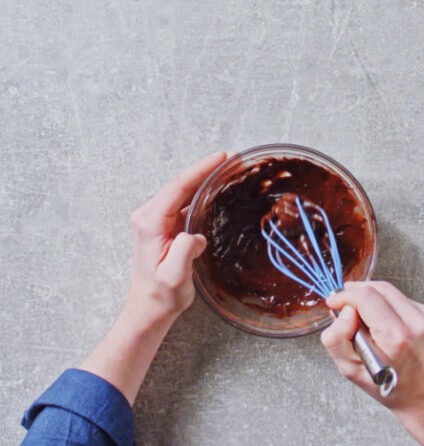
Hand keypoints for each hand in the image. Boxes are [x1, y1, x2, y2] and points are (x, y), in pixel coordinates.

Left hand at [127, 151, 227, 318]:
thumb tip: (196, 234)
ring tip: (229, 170)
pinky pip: (184, 201)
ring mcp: (156, 219)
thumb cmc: (162, 294)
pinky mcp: (164, 224)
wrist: (151, 306)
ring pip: (183, 190)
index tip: (222, 158)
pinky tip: (217, 189)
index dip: (201, 169)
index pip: (179, 186)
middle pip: (181, 183)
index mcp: (150, 222)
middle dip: (207, 168)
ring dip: (205, 178)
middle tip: (233, 159)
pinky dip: (202, 192)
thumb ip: (184, 251)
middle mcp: (149, 215)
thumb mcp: (174, 276)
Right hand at [321, 281, 423, 444]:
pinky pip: (401, 299)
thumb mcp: (352, 371)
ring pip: (390, 291)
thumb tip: (343, 312)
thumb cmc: (393, 388)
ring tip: (360, 313)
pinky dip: (385, 304)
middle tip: (343, 303)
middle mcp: (416, 324)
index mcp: (396, 338)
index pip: (366, 297)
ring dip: (370, 296)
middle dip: (355, 292)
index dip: (344, 295)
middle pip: (378, 288)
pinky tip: (381, 320)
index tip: (334, 301)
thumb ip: (337, 339)